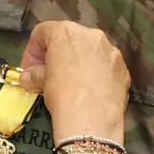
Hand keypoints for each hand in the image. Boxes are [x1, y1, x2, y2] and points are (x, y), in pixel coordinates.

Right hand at [18, 20, 130, 143]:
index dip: (32, 50)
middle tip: (47, 74)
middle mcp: (91, 35)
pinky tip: (89, 91)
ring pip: (90, 51)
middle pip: (69, 39)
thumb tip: (29, 77)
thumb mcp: (41, 82)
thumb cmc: (63, 95)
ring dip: (78, 63)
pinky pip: (105, 66)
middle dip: (56, 55)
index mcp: (66, 32)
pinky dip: (96, 74)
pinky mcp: (123, 69)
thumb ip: (34, 74)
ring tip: (71, 84)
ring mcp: (111, 51)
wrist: (92, 121)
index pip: (42, 32)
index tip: (29, 68)